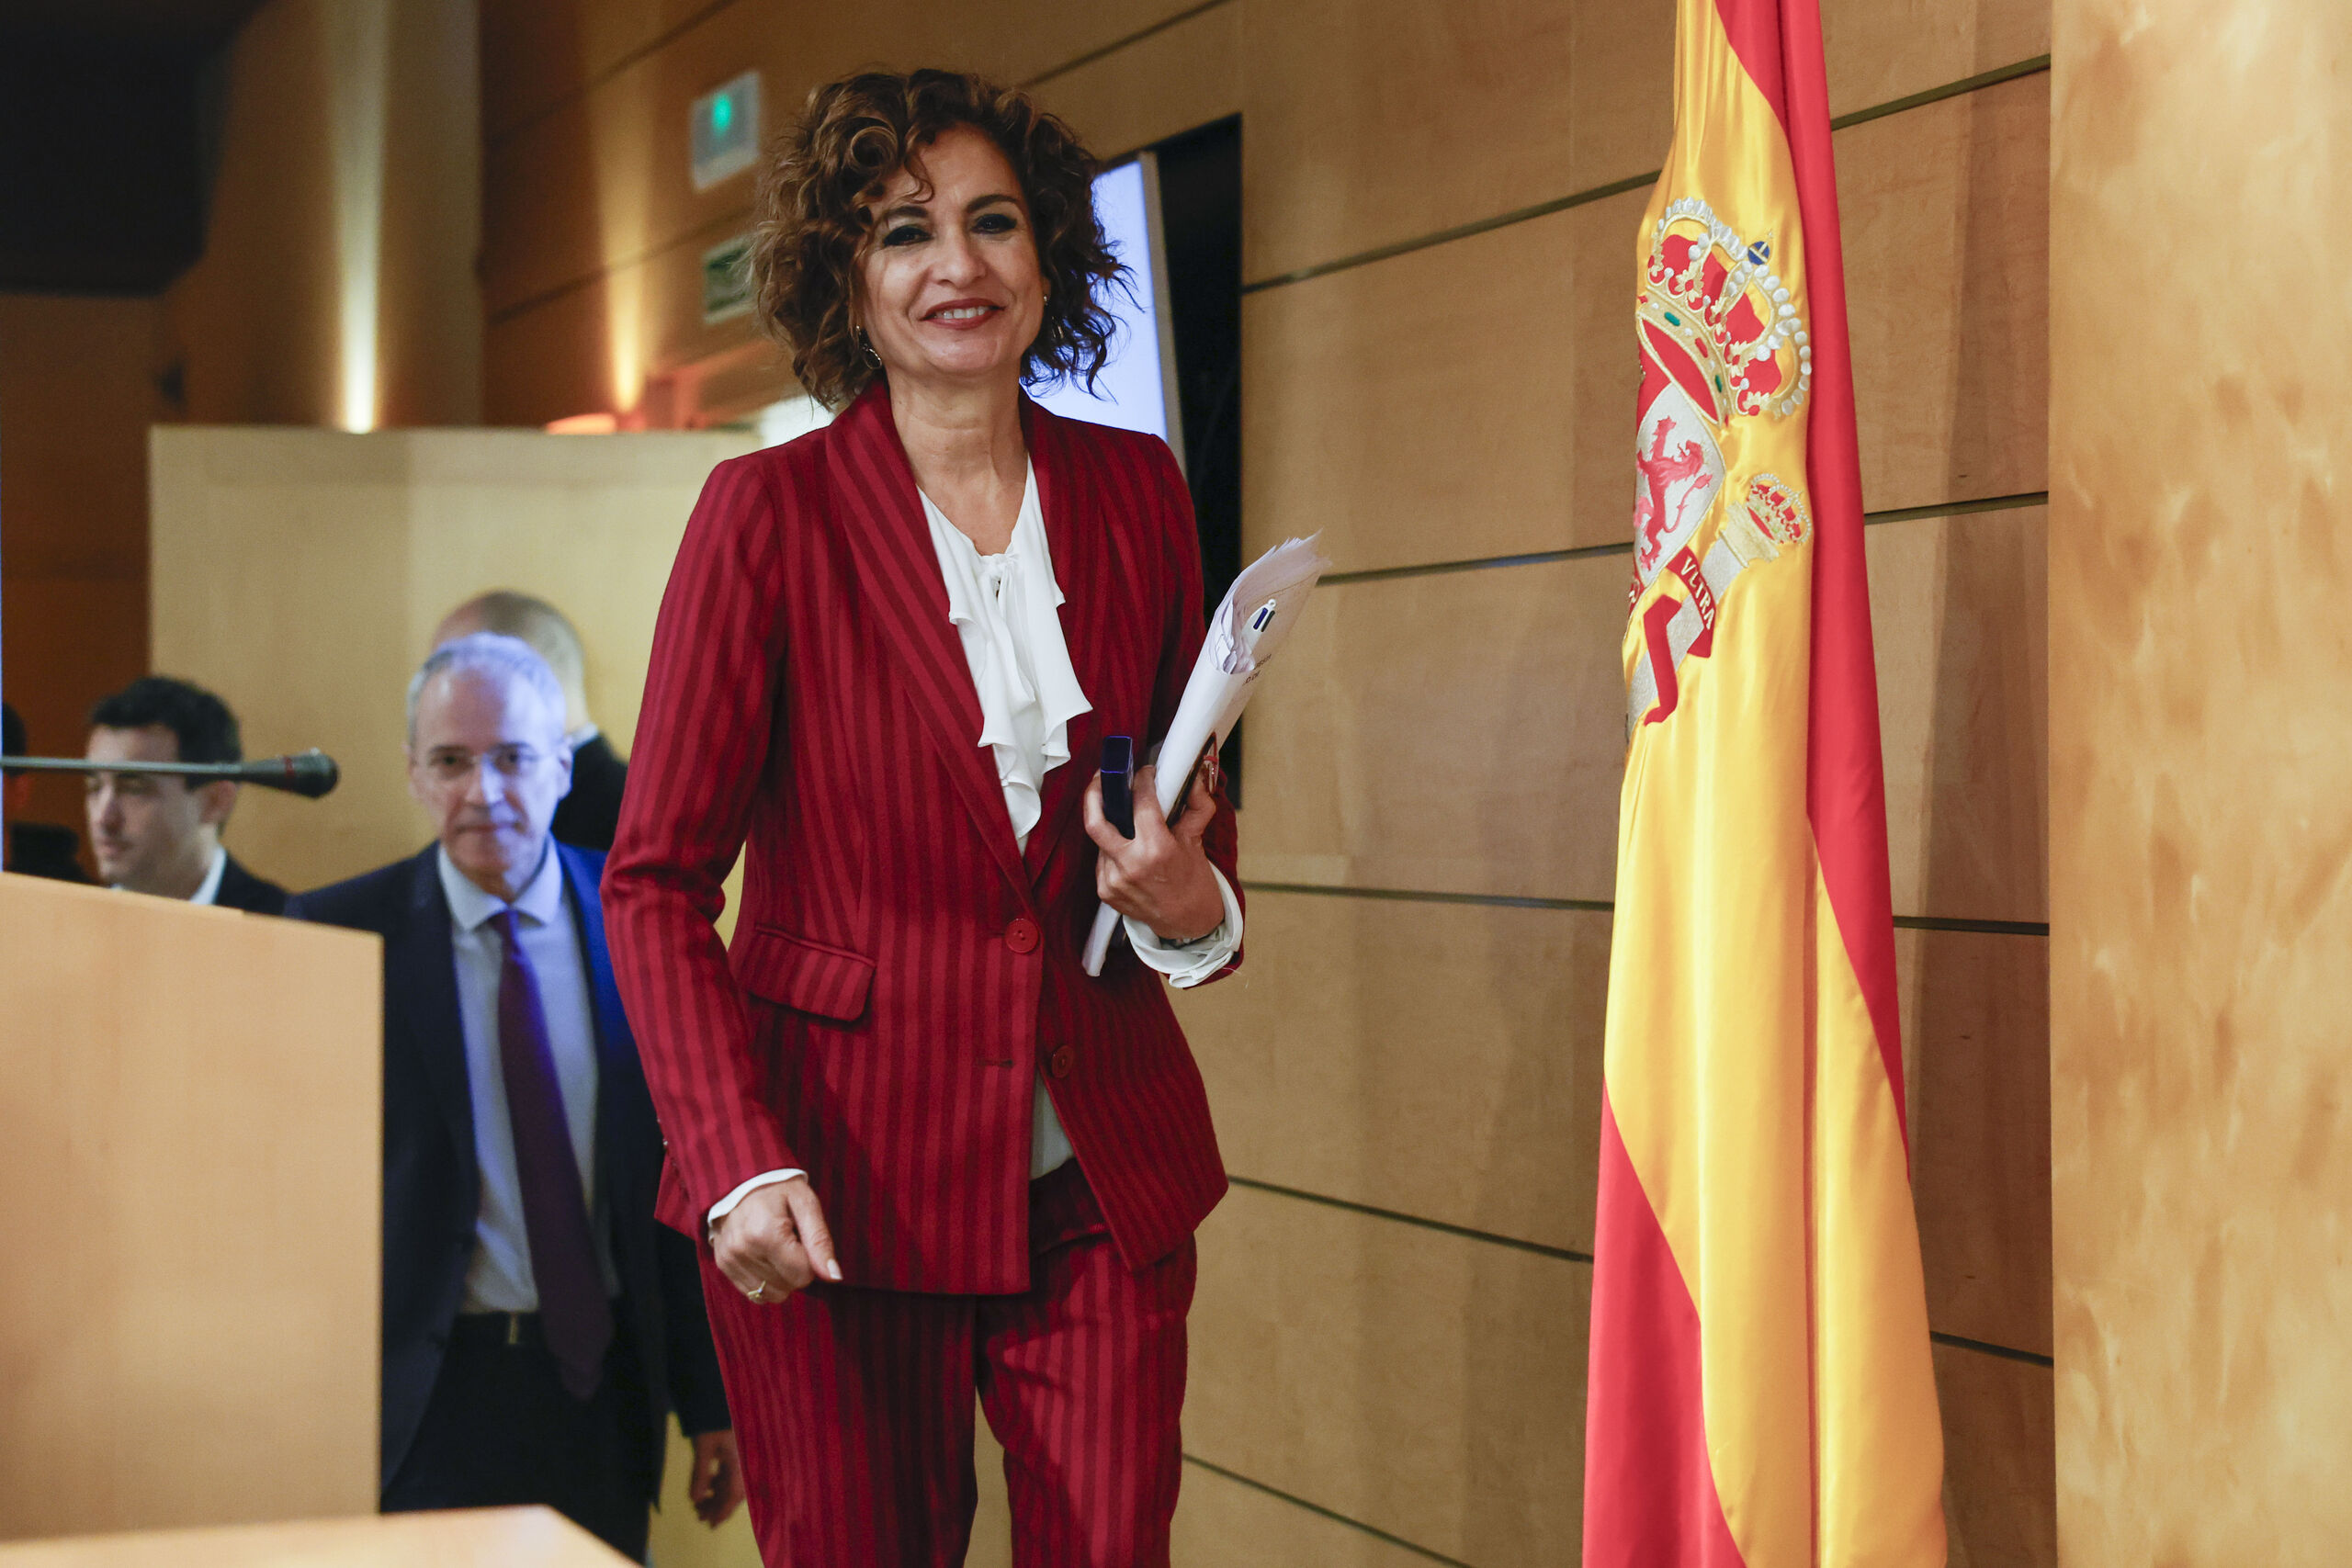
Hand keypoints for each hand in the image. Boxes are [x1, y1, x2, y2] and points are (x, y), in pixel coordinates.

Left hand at [687, 1428, 745, 1525]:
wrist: (715, 1398)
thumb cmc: (711, 1421)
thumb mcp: (703, 1448)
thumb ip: (700, 1475)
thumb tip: (696, 1500)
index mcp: (740, 1462)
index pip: (734, 1494)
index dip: (723, 1511)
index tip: (711, 1525)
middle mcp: (744, 1462)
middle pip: (733, 1492)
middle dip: (717, 1505)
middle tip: (699, 1516)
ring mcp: (740, 1457)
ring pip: (731, 1483)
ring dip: (716, 1495)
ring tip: (699, 1503)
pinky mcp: (735, 1452)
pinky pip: (729, 1474)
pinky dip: (718, 1482)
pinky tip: (707, 1485)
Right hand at [711, 1176, 840, 1304]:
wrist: (741, 1180)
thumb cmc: (778, 1189)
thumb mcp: (806, 1204)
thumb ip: (820, 1241)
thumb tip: (834, 1276)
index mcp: (765, 1234)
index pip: (803, 1275)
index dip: (811, 1259)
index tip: (802, 1238)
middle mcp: (742, 1250)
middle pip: (788, 1286)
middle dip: (796, 1267)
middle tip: (789, 1239)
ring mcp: (729, 1260)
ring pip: (772, 1294)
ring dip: (781, 1276)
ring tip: (776, 1247)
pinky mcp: (723, 1265)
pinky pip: (754, 1293)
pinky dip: (765, 1280)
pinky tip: (764, 1257)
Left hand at [1083, 750, 1224, 942]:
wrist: (1188, 923)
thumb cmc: (1194, 882)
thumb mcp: (1197, 842)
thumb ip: (1196, 807)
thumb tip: (1193, 778)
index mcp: (1157, 850)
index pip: (1141, 802)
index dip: (1142, 781)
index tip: (1145, 774)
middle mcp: (1130, 865)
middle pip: (1095, 820)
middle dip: (1095, 792)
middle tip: (1102, 778)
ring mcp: (1113, 880)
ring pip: (1099, 839)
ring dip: (1109, 823)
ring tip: (1122, 816)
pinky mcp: (1105, 892)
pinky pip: (1101, 859)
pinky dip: (1110, 847)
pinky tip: (1125, 846)